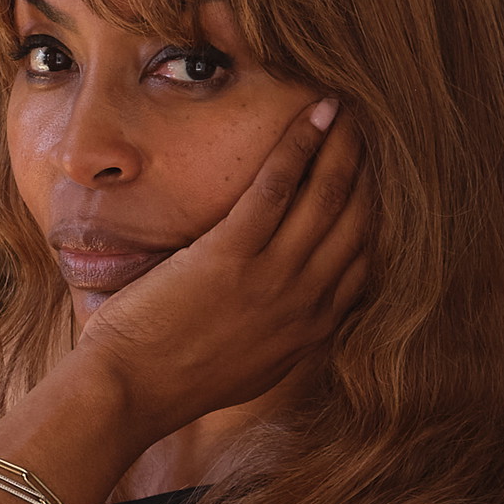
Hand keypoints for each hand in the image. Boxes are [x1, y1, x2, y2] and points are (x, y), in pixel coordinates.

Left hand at [68, 99, 369, 449]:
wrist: (130, 394)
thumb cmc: (174, 380)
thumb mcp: (251, 369)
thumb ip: (281, 336)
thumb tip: (292, 313)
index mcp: (311, 329)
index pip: (363, 260)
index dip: (373, 212)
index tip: (373, 178)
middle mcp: (305, 302)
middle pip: (356, 222)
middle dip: (368, 169)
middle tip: (370, 128)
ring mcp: (272, 279)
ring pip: (327, 197)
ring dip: (342, 146)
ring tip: (346, 108)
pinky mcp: (231, 256)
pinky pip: (277, 188)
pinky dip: (300, 146)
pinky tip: (313, 115)